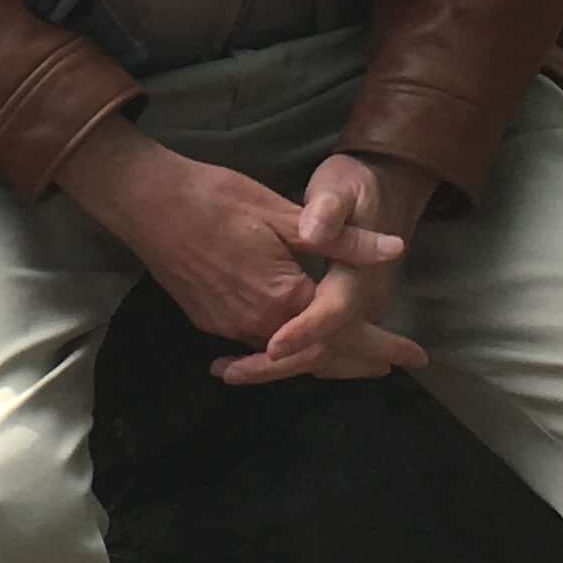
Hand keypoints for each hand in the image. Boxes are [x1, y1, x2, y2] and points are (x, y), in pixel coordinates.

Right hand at [59, 126, 427, 386]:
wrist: (147, 203)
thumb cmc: (216, 198)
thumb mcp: (282, 212)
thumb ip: (340, 239)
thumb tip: (394, 251)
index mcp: (284, 298)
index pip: (345, 333)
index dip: (382, 345)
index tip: (416, 356)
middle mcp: (257, 325)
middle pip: (318, 358)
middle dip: (357, 362)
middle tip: (391, 363)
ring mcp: (229, 327)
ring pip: (287, 356)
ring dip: (323, 357)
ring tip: (353, 358)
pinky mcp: (209, 320)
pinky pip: (259, 346)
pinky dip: (288, 350)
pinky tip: (294, 344)